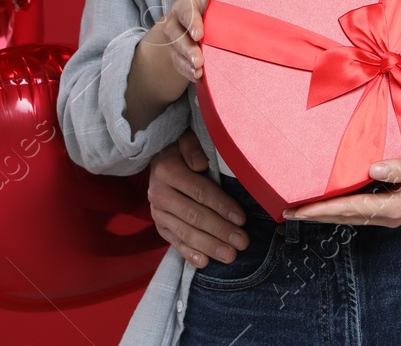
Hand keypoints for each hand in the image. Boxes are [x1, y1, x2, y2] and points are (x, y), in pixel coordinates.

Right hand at [142, 0, 228, 83]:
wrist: (196, 17)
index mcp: (185, 4)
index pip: (185, 12)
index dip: (191, 23)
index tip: (199, 34)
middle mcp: (176, 22)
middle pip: (176, 36)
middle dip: (187, 49)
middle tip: (199, 60)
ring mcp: (175, 40)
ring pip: (176, 53)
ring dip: (187, 63)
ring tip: (199, 71)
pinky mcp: (178, 55)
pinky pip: (179, 65)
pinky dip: (187, 72)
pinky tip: (198, 77)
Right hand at [147, 131, 249, 268]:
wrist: (157, 159)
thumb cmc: (181, 148)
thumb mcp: (186, 138)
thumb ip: (192, 148)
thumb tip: (200, 164)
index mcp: (167, 170)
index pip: (199, 192)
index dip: (221, 206)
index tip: (242, 219)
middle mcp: (159, 193)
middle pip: (194, 216)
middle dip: (220, 231)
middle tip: (242, 243)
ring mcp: (157, 212)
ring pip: (185, 232)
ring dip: (209, 246)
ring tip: (230, 256)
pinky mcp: (159, 226)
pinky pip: (174, 241)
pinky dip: (189, 253)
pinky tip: (204, 262)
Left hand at [282, 132, 400, 228]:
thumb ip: (399, 167)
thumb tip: (372, 171)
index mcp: (393, 207)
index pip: (349, 209)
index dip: (322, 210)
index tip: (298, 210)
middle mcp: (388, 214)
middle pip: (344, 217)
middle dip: (315, 215)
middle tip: (285, 211)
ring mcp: (387, 210)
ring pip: (348, 214)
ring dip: (324, 212)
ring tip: (298, 208)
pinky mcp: (387, 202)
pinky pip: (356, 207)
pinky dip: (337, 205)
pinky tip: (324, 198)